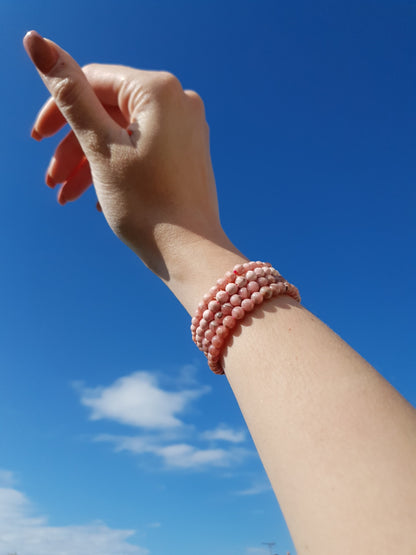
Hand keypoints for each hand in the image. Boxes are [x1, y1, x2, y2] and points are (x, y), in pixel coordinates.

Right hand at [24, 31, 228, 278]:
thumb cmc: (146, 203)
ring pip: (123, 134)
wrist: (190, 252)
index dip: (58, 110)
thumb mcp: (99, 147)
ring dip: (90, 163)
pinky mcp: (187, 153)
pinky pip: (142, 150)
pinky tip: (98, 199)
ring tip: (68, 197)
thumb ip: (70, 96)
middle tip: (52, 181)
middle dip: (74, 147)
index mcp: (158, 90)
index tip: (38, 141)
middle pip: (108, 111)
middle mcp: (179, 101)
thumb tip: (38, 43)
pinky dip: (116, 168)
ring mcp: (187, 128)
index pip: (94, 81)